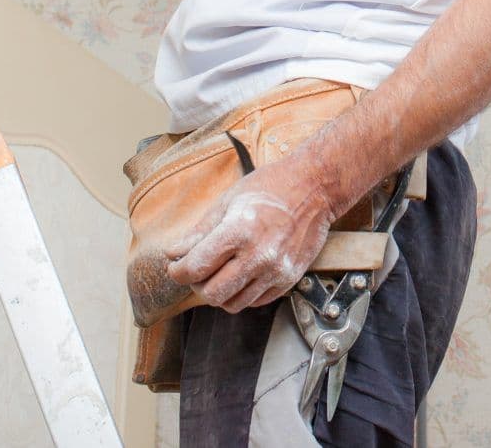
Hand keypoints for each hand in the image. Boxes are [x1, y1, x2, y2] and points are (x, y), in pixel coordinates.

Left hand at [165, 158, 332, 312]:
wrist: (315, 188)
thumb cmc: (271, 187)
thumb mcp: (229, 200)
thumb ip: (200, 231)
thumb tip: (175, 253)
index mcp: (238, 231)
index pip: (195, 267)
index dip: (177, 271)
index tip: (175, 266)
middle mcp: (258, 256)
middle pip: (211, 293)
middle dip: (196, 284)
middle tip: (197, 270)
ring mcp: (276, 271)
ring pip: (232, 303)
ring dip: (219, 292)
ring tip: (220, 272)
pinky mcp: (288, 280)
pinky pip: (254, 302)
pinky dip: (241, 293)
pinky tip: (241, 274)